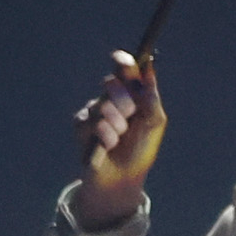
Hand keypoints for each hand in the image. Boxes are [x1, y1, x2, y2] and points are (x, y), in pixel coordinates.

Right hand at [71, 52, 164, 227]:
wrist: (123, 176)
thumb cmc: (142, 149)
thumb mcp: (154, 123)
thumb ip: (151, 98)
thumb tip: (150, 70)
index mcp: (131, 94)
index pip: (124, 71)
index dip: (122, 62)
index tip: (122, 59)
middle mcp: (111, 98)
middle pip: (112, 84)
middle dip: (124, 101)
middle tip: (130, 116)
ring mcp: (94, 110)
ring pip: (102, 105)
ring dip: (116, 125)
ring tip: (120, 139)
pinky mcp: (81, 124)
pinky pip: (91, 122)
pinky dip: (105, 136)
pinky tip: (108, 146)